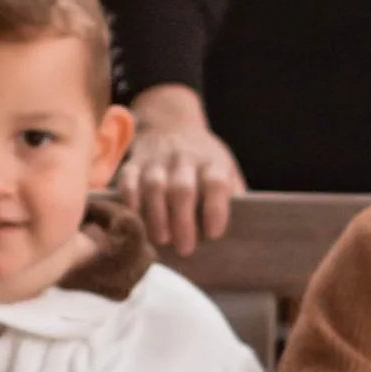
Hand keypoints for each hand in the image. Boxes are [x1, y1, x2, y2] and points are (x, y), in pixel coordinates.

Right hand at [121, 86, 246, 254]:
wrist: (171, 123)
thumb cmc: (203, 159)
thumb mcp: (225, 168)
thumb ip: (233, 195)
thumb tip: (242, 229)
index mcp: (212, 162)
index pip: (216, 183)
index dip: (216, 209)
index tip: (213, 234)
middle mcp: (184, 159)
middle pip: (182, 189)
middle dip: (183, 221)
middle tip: (186, 248)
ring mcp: (157, 160)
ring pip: (154, 186)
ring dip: (157, 216)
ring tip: (162, 240)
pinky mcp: (134, 163)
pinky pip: (128, 181)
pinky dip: (130, 202)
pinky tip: (136, 220)